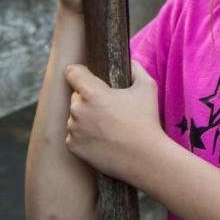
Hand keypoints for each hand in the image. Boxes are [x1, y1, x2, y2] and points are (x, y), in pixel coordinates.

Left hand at [64, 60, 164, 184]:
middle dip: (88, 99)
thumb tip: (129, 61)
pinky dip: (84, 136)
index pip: (72, 72)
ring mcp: (73, 129)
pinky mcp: (72, 146)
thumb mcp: (147, 87)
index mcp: (91, 92)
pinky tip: (103, 139)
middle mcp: (77, 109)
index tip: (87, 76)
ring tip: (108, 126)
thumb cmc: (146, 120)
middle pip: (75, 96)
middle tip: (108, 108)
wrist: (144, 158)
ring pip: (75, 116)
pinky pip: (74, 135)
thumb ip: (135, 68)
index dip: (80, 72)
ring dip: (85, 118)